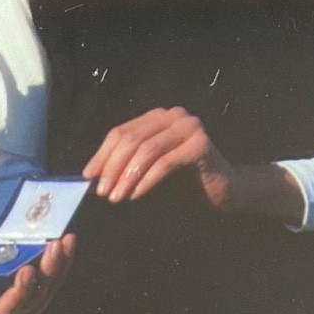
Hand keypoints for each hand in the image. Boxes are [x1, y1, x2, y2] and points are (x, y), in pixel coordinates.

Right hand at [0, 230, 75, 313]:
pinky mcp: (46, 292)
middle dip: (19, 291)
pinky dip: (64, 261)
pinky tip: (66, 242)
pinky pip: (57, 280)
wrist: (6, 240)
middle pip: (8, 309)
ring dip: (49, 271)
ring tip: (53, 247)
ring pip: (38, 295)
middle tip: (26, 270)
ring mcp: (25, 302)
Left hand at [83, 106, 236, 206]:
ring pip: (146, 150)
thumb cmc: (184, 183)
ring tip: (116, 198)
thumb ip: (127, 165)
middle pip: (131, 139)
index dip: (102, 154)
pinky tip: (135, 196)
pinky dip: (146, 181)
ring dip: (127, 176)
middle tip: (103, 192)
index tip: (88, 176)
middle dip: (112, 167)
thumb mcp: (148, 171)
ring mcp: (189, 127)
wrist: (225, 191)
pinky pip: (165, 163)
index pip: (121, 132)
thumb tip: (94, 176)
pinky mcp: (200, 144)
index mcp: (158, 117)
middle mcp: (173, 115)